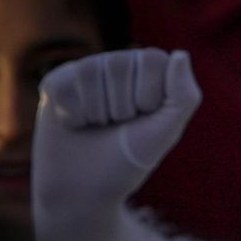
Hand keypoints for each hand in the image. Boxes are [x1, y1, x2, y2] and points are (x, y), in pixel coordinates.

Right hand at [33, 48, 201, 211]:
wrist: (87, 187)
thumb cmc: (131, 158)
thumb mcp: (166, 131)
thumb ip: (183, 96)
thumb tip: (180, 54)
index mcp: (150, 70)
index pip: (152, 59)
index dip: (148, 96)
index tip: (145, 117)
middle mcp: (118, 63)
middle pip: (118, 63)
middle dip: (121, 106)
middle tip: (117, 124)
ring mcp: (85, 70)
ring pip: (88, 71)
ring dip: (96, 111)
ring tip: (97, 125)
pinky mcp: (56, 82)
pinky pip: (63, 86)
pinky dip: (71, 115)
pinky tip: (74, 124)